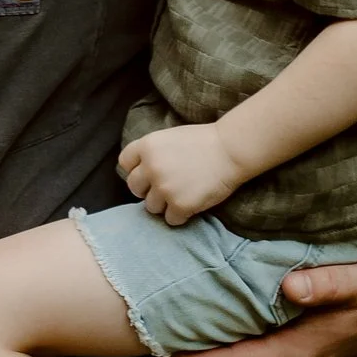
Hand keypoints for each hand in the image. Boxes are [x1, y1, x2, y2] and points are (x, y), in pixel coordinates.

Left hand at [118, 123, 241, 225]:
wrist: (232, 150)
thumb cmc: (206, 142)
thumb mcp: (171, 137)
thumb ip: (153, 153)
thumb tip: (142, 171)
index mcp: (147, 146)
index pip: (125, 163)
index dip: (137, 169)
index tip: (149, 172)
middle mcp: (151, 167)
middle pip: (134, 188)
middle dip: (148, 189)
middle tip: (166, 187)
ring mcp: (164, 188)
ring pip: (151, 207)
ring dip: (165, 204)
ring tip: (183, 194)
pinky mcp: (179, 205)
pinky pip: (170, 219)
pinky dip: (181, 215)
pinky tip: (192, 203)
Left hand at [178, 101, 356, 356]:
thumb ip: (328, 286)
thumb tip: (291, 288)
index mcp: (299, 353)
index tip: (166, 352)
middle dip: (195, 356)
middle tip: (152, 337)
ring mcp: (291, 356)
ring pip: (240, 356)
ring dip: (209, 347)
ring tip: (171, 327)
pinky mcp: (293, 344)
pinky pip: (251, 344)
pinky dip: (230, 335)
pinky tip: (208, 316)